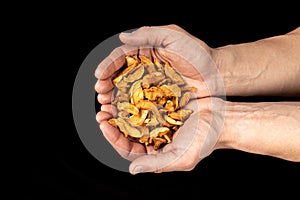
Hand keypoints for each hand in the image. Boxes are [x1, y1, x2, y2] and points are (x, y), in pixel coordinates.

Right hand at [95, 24, 224, 104]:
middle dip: (107, 83)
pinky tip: (120, 113)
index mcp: (146, 50)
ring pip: (127, 90)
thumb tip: (123, 37)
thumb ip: (149, 33)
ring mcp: (151, 84)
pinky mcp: (158, 98)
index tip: (99, 76)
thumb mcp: (174, 37)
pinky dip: (129, 108)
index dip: (108, 65)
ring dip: (114, 97)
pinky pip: (140, 102)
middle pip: (120, 74)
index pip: (122, 56)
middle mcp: (145, 67)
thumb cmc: (198, 54)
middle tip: (100, 93)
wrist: (216, 74)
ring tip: (105, 104)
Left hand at [96, 97, 225, 173]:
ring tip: (108, 99)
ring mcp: (156, 121)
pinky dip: (133, 97)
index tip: (104, 125)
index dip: (113, 138)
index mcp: (155, 152)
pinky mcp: (161, 107)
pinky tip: (126, 89)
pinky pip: (144, 102)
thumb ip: (158, 164)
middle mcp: (153, 138)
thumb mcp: (183, 156)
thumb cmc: (206, 140)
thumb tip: (133, 170)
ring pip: (132, 116)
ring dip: (119, 108)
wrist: (222, 119)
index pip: (127, 149)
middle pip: (126, 132)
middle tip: (101, 111)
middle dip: (111, 122)